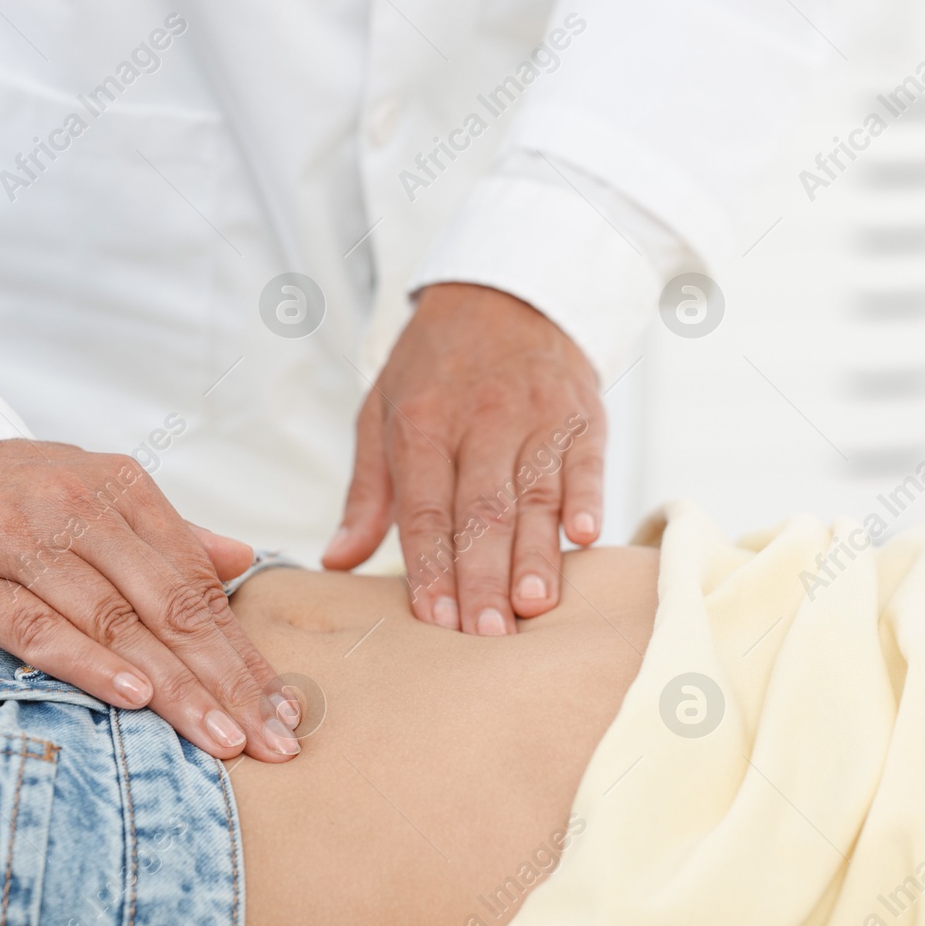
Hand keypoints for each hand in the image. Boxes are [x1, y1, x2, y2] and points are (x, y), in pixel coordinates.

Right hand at [0, 439, 301, 761]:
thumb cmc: (8, 492)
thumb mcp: (94, 492)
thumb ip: (168, 532)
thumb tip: (242, 561)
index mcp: (123, 489)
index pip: (198, 584)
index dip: (245, 651)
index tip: (284, 710)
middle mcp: (78, 509)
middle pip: (168, 607)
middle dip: (227, 680)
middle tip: (271, 742)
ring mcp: (19, 541)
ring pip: (113, 622)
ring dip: (174, 686)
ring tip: (222, 738)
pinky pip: (33, 626)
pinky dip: (87, 663)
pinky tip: (133, 699)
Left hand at [322, 283, 604, 633]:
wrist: (505, 290)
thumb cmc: (436, 365)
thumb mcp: (382, 411)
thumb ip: (367, 493)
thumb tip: (336, 560)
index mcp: (420, 425)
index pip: (424, 510)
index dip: (431, 567)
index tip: (434, 621)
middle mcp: (478, 421)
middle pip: (481, 511)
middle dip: (483, 577)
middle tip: (487, 635)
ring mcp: (534, 417)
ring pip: (534, 494)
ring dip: (535, 553)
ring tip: (533, 605)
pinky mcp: (581, 414)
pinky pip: (586, 461)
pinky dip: (588, 497)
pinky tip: (587, 537)